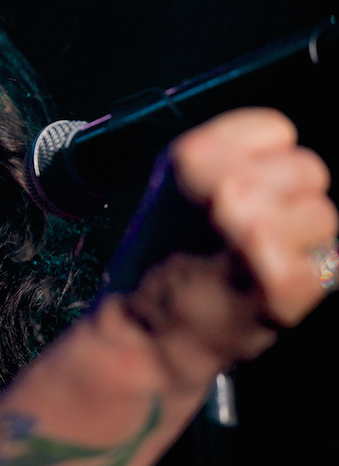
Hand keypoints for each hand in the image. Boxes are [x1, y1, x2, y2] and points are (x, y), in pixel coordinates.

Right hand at [125, 108, 335, 381]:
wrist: (145, 336)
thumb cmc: (159, 263)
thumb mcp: (172, 187)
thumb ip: (226, 159)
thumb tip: (283, 150)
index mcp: (194, 156)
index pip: (277, 129)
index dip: (264, 163)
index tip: (239, 192)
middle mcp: (228, 188)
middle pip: (309, 169)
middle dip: (287, 200)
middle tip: (245, 234)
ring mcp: (258, 234)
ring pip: (323, 216)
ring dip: (300, 240)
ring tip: (253, 261)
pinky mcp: (285, 279)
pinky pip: (329, 261)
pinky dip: (305, 278)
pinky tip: (263, 286)